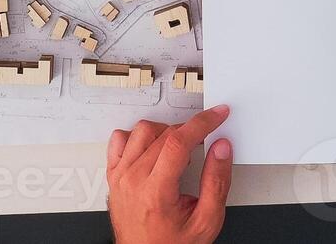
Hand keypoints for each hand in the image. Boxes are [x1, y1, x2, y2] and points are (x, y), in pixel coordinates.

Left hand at [106, 105, 232, 243]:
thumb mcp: (206, 220)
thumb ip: (217, 182)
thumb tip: (221, 150)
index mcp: (156, 192)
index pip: (179, 142)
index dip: (203, 123)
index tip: (217, 115)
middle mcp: (133, 180)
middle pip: (164, 135)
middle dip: (190, 131)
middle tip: (206, 140)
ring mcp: (120, 177)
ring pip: (142, 131)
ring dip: (165, 132)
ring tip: (179, 149)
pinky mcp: (113, 176)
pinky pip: (119, 140)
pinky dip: (137, 137)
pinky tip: (151, 148)